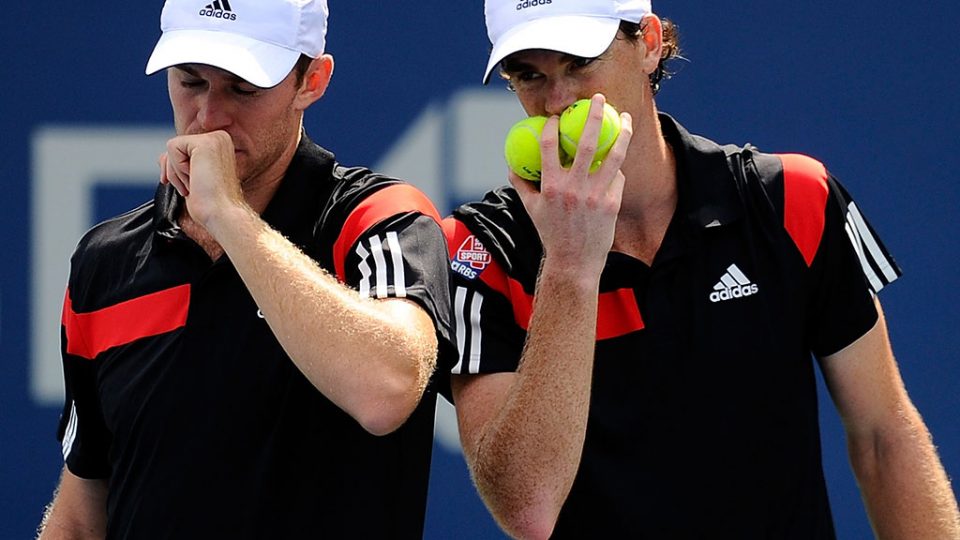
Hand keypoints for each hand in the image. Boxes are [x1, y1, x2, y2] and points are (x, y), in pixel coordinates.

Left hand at [160, 130, 244, 234]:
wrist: (222, 214)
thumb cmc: (211, 204)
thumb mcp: (192, 178)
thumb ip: (179, 162)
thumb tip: (163, 157)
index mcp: (219, 146)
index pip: (183, 148)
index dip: (178, 170)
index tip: (193, 185)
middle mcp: (219, 139)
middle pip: (176, 147)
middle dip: (177, 172)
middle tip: (196, 186)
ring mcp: (214, 139)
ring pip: (172, 148)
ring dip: (177, 173)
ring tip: (197, 184)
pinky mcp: (205, 143)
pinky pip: (172, 148)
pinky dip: (177, 169)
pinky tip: (195, 178)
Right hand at [510, 94, 632, 279]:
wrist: (574, 262)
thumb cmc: (551, 234)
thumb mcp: (531, 210)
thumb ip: (522, 185)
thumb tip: (512, 165)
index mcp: (550, 186)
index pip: (548, 146)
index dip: (551, 126)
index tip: (556, 116)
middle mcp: (573, 188)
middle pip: (586, 142)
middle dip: (594, 115)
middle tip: (599, 99)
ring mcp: (595, 195)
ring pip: (613, 156)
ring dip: (622, 133)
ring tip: (625, 118)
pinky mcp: (612, 203)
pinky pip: (616, 177)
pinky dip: (616, 168)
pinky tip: (617, 160)